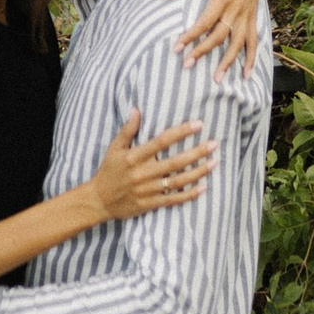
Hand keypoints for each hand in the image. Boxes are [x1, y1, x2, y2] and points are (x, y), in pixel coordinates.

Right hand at [88, 105, 214, 223]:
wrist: (99, 201)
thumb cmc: (108, 171)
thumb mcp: (114, 148)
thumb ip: (127, 130)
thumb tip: (136, 110)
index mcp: (135, 157)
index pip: (162, 141)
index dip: (181, 132)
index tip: (198, 124)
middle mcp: (143, 173)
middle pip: (175, 162)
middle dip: (197, 152)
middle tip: (214, 144)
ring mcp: (148, 190)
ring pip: (178, 181)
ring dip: (198, 172)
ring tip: (214, 163)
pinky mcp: (150, 203)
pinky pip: (173, 199)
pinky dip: (189, 195)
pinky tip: (204, 187)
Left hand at [167, 0, 269, 75]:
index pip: (204, 23)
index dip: (190, 36)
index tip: (177, 48)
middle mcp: (235, 11)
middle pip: (218, 37)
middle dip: (203, 52)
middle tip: (187, 65)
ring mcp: (245, 16)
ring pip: (238, 44)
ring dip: (228, 62)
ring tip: (218, 78)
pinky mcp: (252, 18)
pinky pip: (253, 41)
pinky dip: (251, 58)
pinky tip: (247, 74)